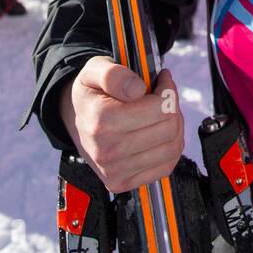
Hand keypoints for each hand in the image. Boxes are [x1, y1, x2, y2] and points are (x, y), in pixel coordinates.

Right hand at [60, 57, 184, 192]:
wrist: (77, 120)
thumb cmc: (92, 93)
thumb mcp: (96, 69)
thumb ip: (114, 74)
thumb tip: (137, 89)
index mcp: (101, 120)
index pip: (160, 108)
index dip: (167, 90)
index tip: (161, 81)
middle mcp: (106, 151)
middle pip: (169, 128)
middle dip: (172, 108)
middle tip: (163, 98)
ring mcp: (114, 171)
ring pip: (172, 148)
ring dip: (175, 127)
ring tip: (162, 115)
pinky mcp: (121, 182)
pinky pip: (166, 166)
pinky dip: (170, 147)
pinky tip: (159, 133)